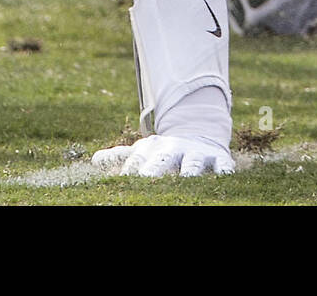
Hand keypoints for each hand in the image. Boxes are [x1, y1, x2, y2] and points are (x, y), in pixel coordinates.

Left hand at [93, 134, 234, 176]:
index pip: (137, 161)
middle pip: (162, 162)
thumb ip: (120, 156)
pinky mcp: (219, 158)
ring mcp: (196, 153)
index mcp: (152, 148)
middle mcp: (174, 149)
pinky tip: (222, 177)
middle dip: (154, 172)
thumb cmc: (165, 150)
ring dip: (189, 172)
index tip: (120, 183)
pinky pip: (223, 166)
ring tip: (184, 181)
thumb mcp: (144, 150)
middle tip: (145, 182)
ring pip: (193, 165)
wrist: (199, 133)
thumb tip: (93, 160)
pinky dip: (223, 171)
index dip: (129, 172)